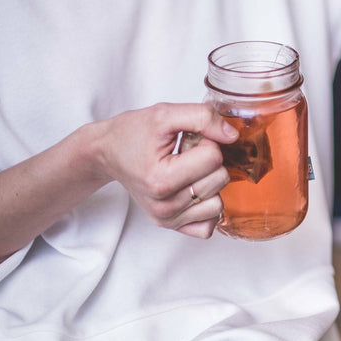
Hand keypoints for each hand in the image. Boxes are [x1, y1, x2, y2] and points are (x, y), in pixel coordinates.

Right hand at [94, 103, 238, 238]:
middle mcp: (164, 206)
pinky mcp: (171, 226)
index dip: (206, 141)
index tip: (187, 140)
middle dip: (208, 161)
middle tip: (185, 154)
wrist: (108, 152)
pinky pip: (209, 226)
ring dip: (209, 183)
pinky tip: (193, 190)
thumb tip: (232, 136)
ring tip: (186, 171)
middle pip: (220, 179)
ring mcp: (168, 219)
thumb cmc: (132, 133)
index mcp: (161, 179)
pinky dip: (206, 207)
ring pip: (219, 204)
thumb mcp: (165, 114)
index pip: (214, 158)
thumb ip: (202, 118)